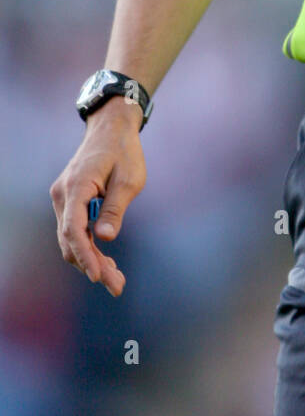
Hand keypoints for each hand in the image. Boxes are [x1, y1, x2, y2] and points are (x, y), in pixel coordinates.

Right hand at [50, 99, 145, 296]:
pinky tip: (107, 262)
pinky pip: (74, 230)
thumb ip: (115, 209)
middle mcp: (62, 194)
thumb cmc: (124, 151)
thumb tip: (104, 238)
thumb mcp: (129, 179)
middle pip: (70, 240)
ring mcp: (63, 198)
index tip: (98, 277)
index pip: (74, 229)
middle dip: (92, 265)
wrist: (111, 129)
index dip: (85, 256)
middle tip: (118, 286)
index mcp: (76, 186)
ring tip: (116, 279)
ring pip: (71, 239)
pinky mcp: (69, 201)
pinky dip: (88, 246)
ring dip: (91, 260)